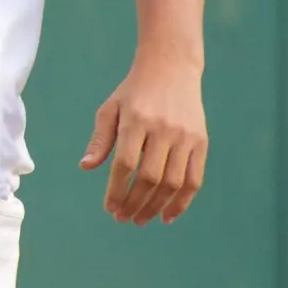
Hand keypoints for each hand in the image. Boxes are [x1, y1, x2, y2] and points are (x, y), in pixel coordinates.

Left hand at [79, 52, 206, 224]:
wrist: (171, 68)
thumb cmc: (134, 92)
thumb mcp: (110, 109)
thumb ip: (100, 139)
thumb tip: (86, 167)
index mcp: (136, 121)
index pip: (126, 164)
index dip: (117, 190)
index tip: (109, 208)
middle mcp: (163, 130)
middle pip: (150, 177)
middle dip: (134, 203)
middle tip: (123, 219)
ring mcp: (185, 136)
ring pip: (173, 182)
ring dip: (156, 207)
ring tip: (141, 219)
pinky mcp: (201, 142)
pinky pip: (195, 179)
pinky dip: (182, 201)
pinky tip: (167, 215)